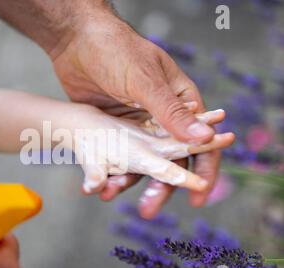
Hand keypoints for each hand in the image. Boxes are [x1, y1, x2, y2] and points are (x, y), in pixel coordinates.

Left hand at [51, 15, 220, 215]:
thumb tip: (206, 138)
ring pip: (141, 161)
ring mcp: (137, 124)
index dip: (204, 171)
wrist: (76, 42)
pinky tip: (101, 183)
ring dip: (131, 181)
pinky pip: (117, 156)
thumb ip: (171, 112)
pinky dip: (111, 170)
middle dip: (162, 186)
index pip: (201, 141)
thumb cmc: (116, 51)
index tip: (199, 198)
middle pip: (170, 159)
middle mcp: (161, 117)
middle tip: (149, 210)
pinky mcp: (114, 129)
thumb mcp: (144, 81)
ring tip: (111, 195)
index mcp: (180, 101)